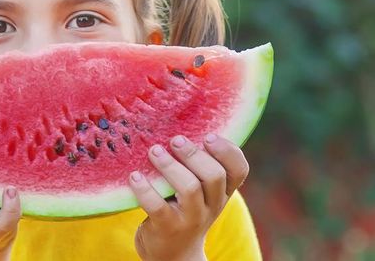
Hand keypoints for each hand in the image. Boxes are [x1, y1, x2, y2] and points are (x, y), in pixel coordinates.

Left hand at [127, 134, 249, 260]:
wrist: (173, 256)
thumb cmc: (185, 213)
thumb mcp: (201, 194)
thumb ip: (199, 168)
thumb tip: (180, 127)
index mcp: (223, 193)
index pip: (240, 170)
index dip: (228, 151)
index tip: (209, 136)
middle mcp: (212, 206)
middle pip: (214, 176)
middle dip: (195, 154)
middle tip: (176, 140)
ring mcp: (191, 219)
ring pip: (189, 188)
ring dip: (170, 166)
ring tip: (154, 151)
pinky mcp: (168, 228)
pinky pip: (158, 206)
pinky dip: (145, 189)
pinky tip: (134, 176)